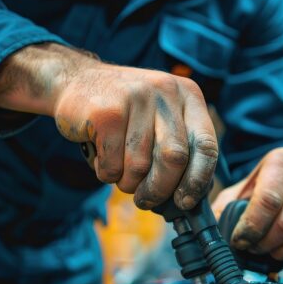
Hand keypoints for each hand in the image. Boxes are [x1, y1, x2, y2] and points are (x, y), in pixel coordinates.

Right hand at [0, 43, 217, 210]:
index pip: (205, 145)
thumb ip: (178, 149)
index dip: (197, 180)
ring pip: (140, 166)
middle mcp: (166, 91)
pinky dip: (106, 173)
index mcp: (188, 95)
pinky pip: (112, 164)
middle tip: (145, 200)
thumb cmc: (126, 114)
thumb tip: (187, 200)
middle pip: (175, 159)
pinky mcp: (106, 112)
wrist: (76, 82)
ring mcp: (135, 98)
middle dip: (159, 189)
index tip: (184, 202)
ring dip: (127, 182)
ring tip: (118, 169)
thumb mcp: (159, 119)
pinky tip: (101, 158)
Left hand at [212, 148, 282, 261]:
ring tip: (266, 249)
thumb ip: (224, 210)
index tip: (239, 239)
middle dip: (264, 243)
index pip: (268, 201)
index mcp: (282, 159)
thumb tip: (212, 235)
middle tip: (251, 247)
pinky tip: (282, 250)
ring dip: (280, 252)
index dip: (251, 228)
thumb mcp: (238, 192)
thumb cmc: (260, 188)